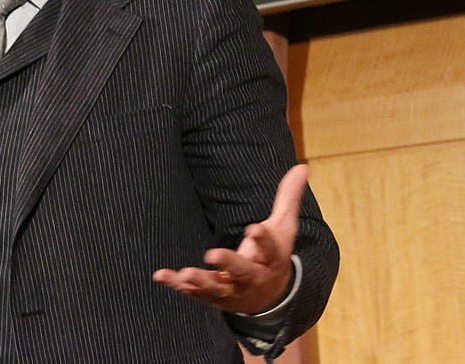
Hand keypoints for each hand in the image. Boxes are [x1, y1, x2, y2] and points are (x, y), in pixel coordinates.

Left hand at [152, 164, 307, 313]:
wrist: (268, 296)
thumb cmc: (272, 254)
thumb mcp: (283, 227)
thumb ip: (288, 198)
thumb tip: (303, 166)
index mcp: (271, 259)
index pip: (270, 249)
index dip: (262, 239)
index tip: (252, 228)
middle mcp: (252, 277)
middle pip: (242, 272)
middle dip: (228, 264)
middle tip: (211, 254)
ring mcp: (232, 290)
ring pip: (217, 287)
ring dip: (200, 281)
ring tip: (186, 273)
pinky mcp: (214, 297)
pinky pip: (194, 292)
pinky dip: (177, 285)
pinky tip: (161, 275)